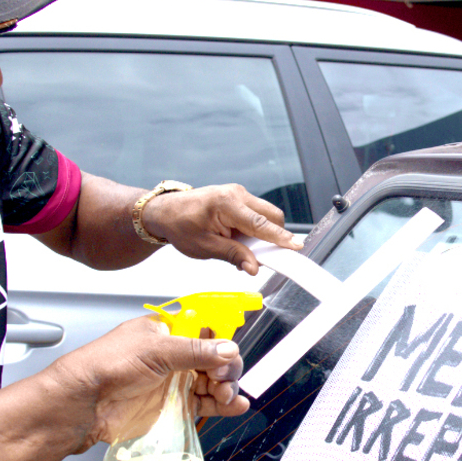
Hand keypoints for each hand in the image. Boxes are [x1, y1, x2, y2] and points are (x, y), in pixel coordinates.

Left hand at [50, 315, 249, 452]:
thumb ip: (195, 350)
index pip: (205, 329)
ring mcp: (173, 382)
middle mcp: (172, 355)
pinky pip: (205, 404)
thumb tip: (228, 348)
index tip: (228, 351)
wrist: (85, 403)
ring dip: (227, 387)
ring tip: (227, 394)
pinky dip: (223, 405)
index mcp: (166, 331)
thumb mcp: (155, 349)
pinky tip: (235, 405)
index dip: (221, 340)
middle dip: (226, 367)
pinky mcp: (173, 406)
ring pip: (213, 382)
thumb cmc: (107, 365)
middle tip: (223, 377)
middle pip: (214, 358)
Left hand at [142, 183, 303, 273]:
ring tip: (240, 246)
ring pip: (266, 214)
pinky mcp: (238, 197)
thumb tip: (253, 267)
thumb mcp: (205, 247)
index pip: (260, 224)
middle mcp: (235, 194)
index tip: (295, 247)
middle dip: (272, 236)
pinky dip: (253, 228)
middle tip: (259, 256)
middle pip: (271, 215)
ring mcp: (238, 193)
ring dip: (261, 233)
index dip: (280, 237)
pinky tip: (238, 239)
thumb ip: (232, 255)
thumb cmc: (180, 225)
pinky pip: (256, 213)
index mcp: (226, 204)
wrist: (166, 212)